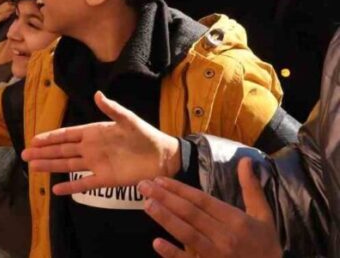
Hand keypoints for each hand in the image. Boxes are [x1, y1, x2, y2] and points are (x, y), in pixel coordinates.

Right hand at [22, 91, 181, 195]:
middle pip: (62, 151)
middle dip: (43, 153)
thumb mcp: (129, 119)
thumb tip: (97, 94)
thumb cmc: (146, 135)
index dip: (50, 137)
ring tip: (33, 168)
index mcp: (94, 132)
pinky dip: (70, 186)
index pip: (67, 135)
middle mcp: (91, 148)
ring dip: (51, 166)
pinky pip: (84, 183)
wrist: (163, 157)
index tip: (33, 140)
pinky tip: (56, 190)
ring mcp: (96, 164)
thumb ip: (112, 109)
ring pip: (68, 165)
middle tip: (24, 155)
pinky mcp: (105, 179)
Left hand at [140, 159, 279, 257]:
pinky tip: (157, 243)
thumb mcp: (263, 216)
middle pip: (191, 213)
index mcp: (236, 220)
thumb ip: (251, 189)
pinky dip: (173, 253)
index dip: (180, 189)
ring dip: (166, 218)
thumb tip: (246, 160)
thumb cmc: (266, 246)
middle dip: (165, 198)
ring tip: (147, 205)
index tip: (160, 179)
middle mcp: (225, 236)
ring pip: (187, 234)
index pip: (202, 200)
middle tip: (143, 186)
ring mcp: (217, 254)